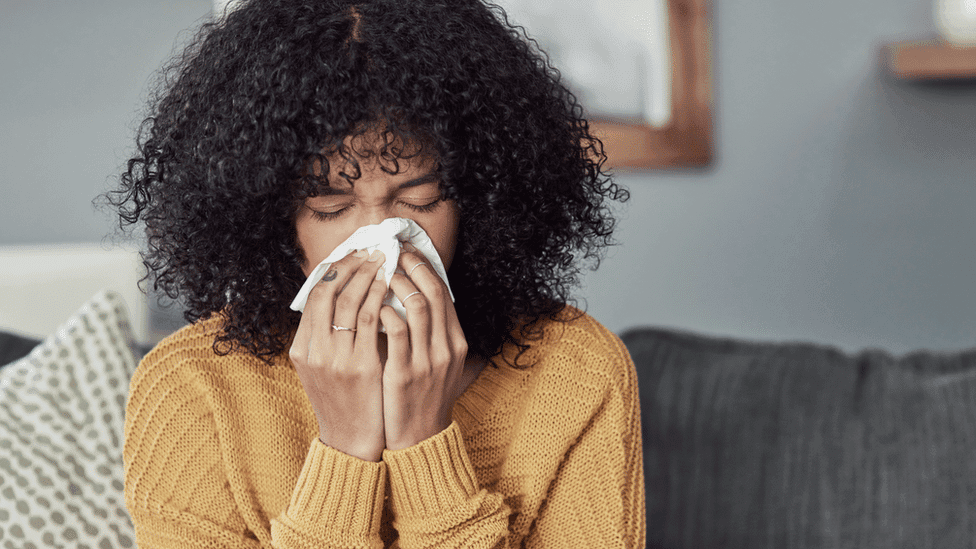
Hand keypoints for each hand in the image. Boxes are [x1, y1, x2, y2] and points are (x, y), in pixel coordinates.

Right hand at [289, 249, 388, 461]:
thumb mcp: (322, 368)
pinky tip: (390, 286)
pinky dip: (379, 298)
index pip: (314, 295)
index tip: (353, 254)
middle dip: (351, 265)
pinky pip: (369, 320)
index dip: (334, 270)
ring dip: (368, 275)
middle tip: (371, 250)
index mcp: (302, 349)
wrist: (350, 441)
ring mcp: (335, 359)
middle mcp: (314, 351)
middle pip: (328, 292)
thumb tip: (341, 297)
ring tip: (384, 260)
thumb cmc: (343, 401)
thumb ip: (325, 337)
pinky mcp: (359, 367)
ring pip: (348, 301)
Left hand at [379, 246, 468, 450]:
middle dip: (410, 266)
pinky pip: (396, 333)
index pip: (443, 292)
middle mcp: (446, 348)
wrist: (419, 439)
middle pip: (433, 292)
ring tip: (378, 274)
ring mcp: (427, 361)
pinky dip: (384, 313)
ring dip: (396, 284)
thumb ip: (434, 335)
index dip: (424, 266)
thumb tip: (421, 300)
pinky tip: (371, 307)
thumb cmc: (423, 397)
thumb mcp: (440, 365)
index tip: (405, 251)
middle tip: (389, 252)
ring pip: (417, 306)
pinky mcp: (405, 374)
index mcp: (455, 342)